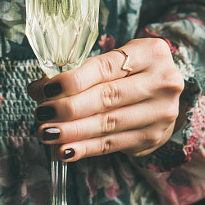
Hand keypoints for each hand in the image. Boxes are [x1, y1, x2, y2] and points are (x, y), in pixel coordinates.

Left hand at [28, 37, 184, 160]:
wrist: (165, 97)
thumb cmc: (132, 74)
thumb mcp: (115, 62)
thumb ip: (81, 73)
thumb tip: (39, 89)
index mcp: (151, 53)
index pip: (105, 68)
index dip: (73, 80)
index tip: (46, 90)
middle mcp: (162, 82)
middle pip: (107, 97)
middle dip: (69, 108)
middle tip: (42, 114)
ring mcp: (160, 112)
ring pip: (108, 123)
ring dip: (73, 131)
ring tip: (47, 134)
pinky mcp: (152, 138)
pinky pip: (112, 144)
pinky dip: (85, 148)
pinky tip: (66, 151)